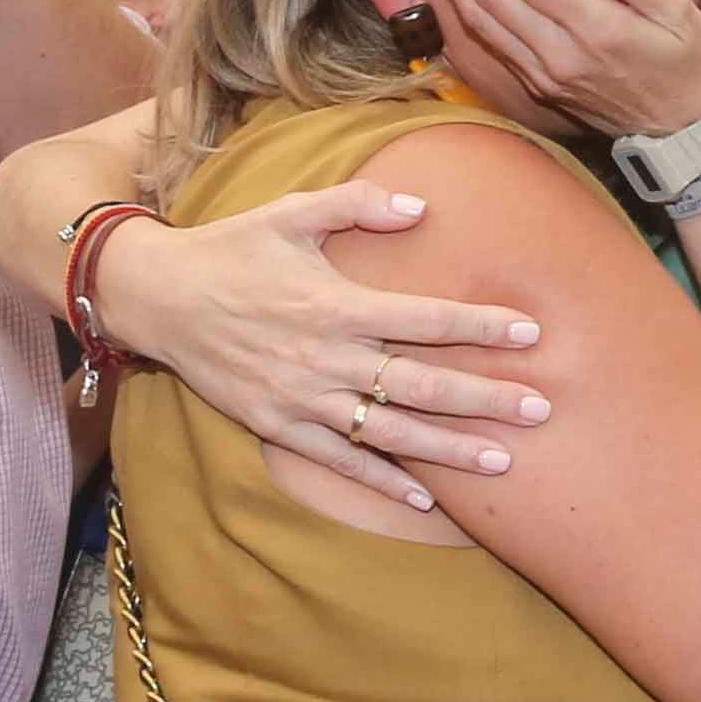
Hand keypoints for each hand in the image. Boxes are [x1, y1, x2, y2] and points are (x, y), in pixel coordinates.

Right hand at [88, 183, 557, 510]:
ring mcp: (303, 398)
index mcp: (337, 303)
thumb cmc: (231, 248)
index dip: (481, 326)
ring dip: (450, 450)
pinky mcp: (279, 426)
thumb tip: (421, 206)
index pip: (426, 318)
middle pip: (422, 384)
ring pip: (391, 432)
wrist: (157, 297)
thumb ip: (358, 203)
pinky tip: (425, 498)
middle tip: (542, 407)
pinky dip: (382, 481)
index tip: (531, 333)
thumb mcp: (290, 211)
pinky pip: (340, 461)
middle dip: (486, 398)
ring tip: (504, 462)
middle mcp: (326, 357)